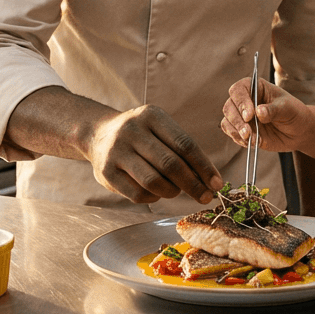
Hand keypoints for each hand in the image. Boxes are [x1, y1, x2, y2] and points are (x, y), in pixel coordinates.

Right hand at [81, 104, 223, 203]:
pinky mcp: (106, 172)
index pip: (185, 144)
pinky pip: (138, 194)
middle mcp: (132, 130)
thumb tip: (208, 180)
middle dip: (193, 184)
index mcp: (152, 116)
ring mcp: (117, 151)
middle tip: (206, 197)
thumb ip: (181, 150)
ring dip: (172, 191)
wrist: (98, 133)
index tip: (216, 183)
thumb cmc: (141, 135)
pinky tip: (156, 192)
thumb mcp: (159, 129)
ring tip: (176, 191)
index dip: (204, 166)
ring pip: (154, 181)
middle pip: (170, 164)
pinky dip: (154, 197)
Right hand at [220, 76, 308, 152]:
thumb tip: (259, 112)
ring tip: (250, 138)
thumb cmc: (294, 113)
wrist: (298, 132)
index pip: (239, 89)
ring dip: (236, 130)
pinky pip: (232, 133)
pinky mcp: (242, 130)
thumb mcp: (288, 109)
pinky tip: (252, 142)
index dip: (241, 101)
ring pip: (228, 120)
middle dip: (237, 120)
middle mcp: (245, 100)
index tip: (250, 115)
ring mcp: (242, 116)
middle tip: (248, 131)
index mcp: (256, 88)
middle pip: (229, 106)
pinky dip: (239, 139)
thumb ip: (273, 110)